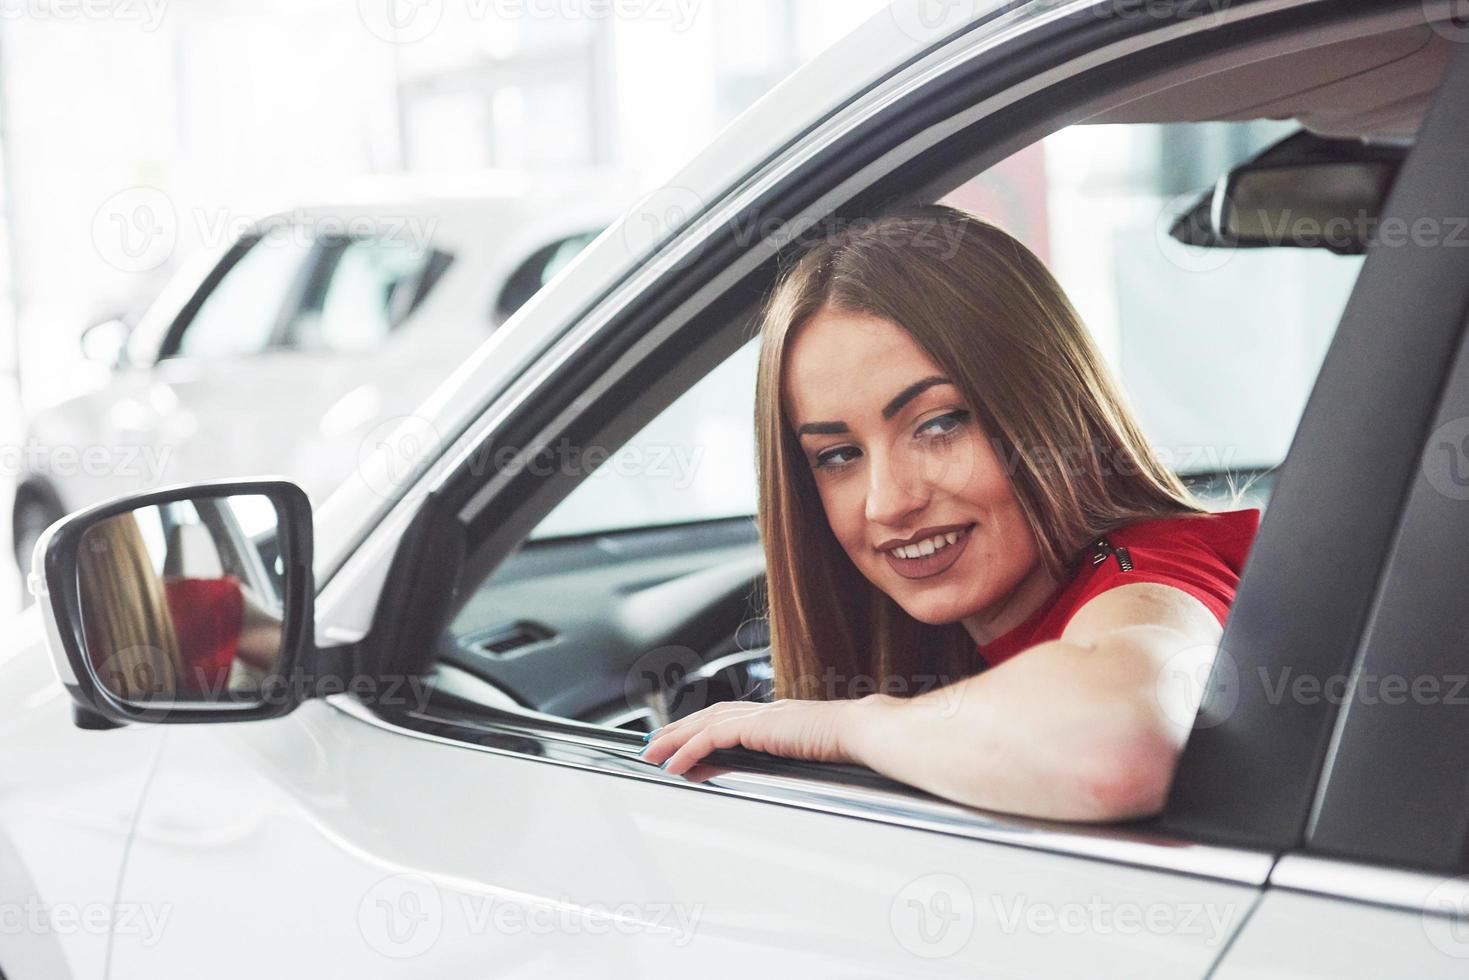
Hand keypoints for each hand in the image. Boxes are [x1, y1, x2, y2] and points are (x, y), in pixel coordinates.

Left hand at [639, 698, 864, 774]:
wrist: (862, 730)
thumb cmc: (849, 745)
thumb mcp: (811, 753)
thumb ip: (790, 757)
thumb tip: (783, 767)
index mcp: (775, 717)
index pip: (727, 720)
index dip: (701, 729)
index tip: (682, 744)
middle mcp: (763, 712)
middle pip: (708, 717)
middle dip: (677, 731)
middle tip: (653, 746)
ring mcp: (758, 716)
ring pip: (703, 724)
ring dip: (675, 740)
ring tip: (653, 754)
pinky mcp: (756, 727)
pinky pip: (711, 738)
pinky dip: (690, 751)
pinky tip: (675, 764)